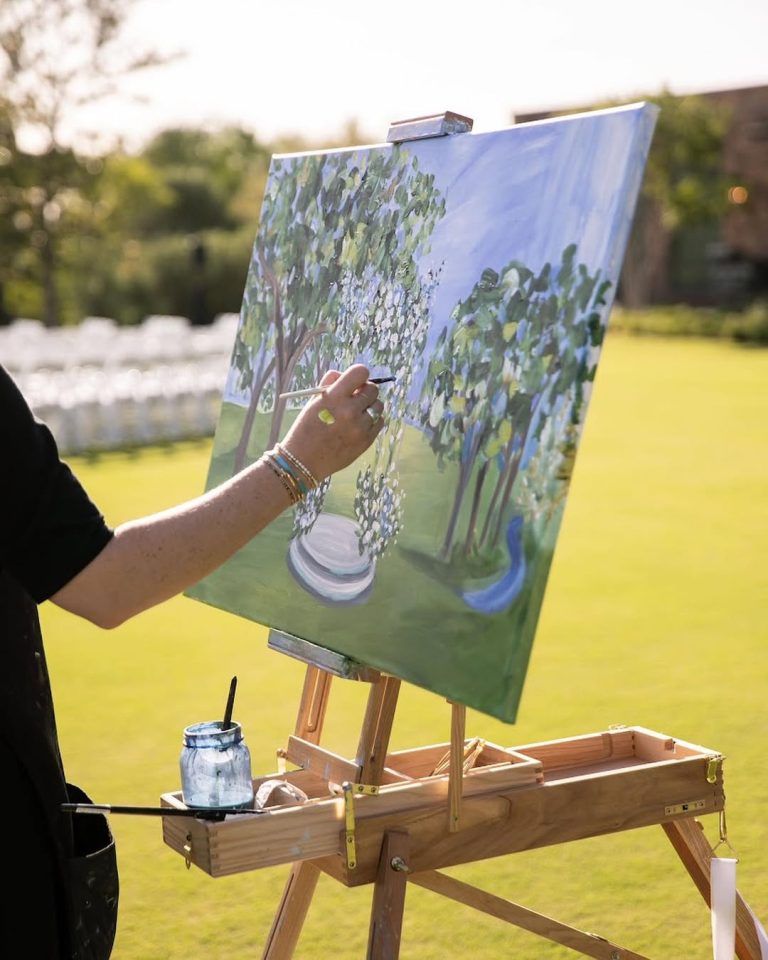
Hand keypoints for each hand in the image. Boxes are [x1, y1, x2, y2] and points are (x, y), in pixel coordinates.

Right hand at [279, 364, 384, 481]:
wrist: (303, 461)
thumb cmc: (306, 428)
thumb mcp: (313, 401)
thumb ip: (330, 383)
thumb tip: (346, 375)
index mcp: (334, 397)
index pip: (360, 373)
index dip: (358, 375)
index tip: (354, 382)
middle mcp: (350, 411)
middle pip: (372, 389)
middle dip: (364, 391)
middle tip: (355, 398)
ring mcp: (360, 427)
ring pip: (378, 406)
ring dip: (369, 406)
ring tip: (356, 413)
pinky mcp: (366, 441)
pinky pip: (379, 422)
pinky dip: (372, 421)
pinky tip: (359, 425)